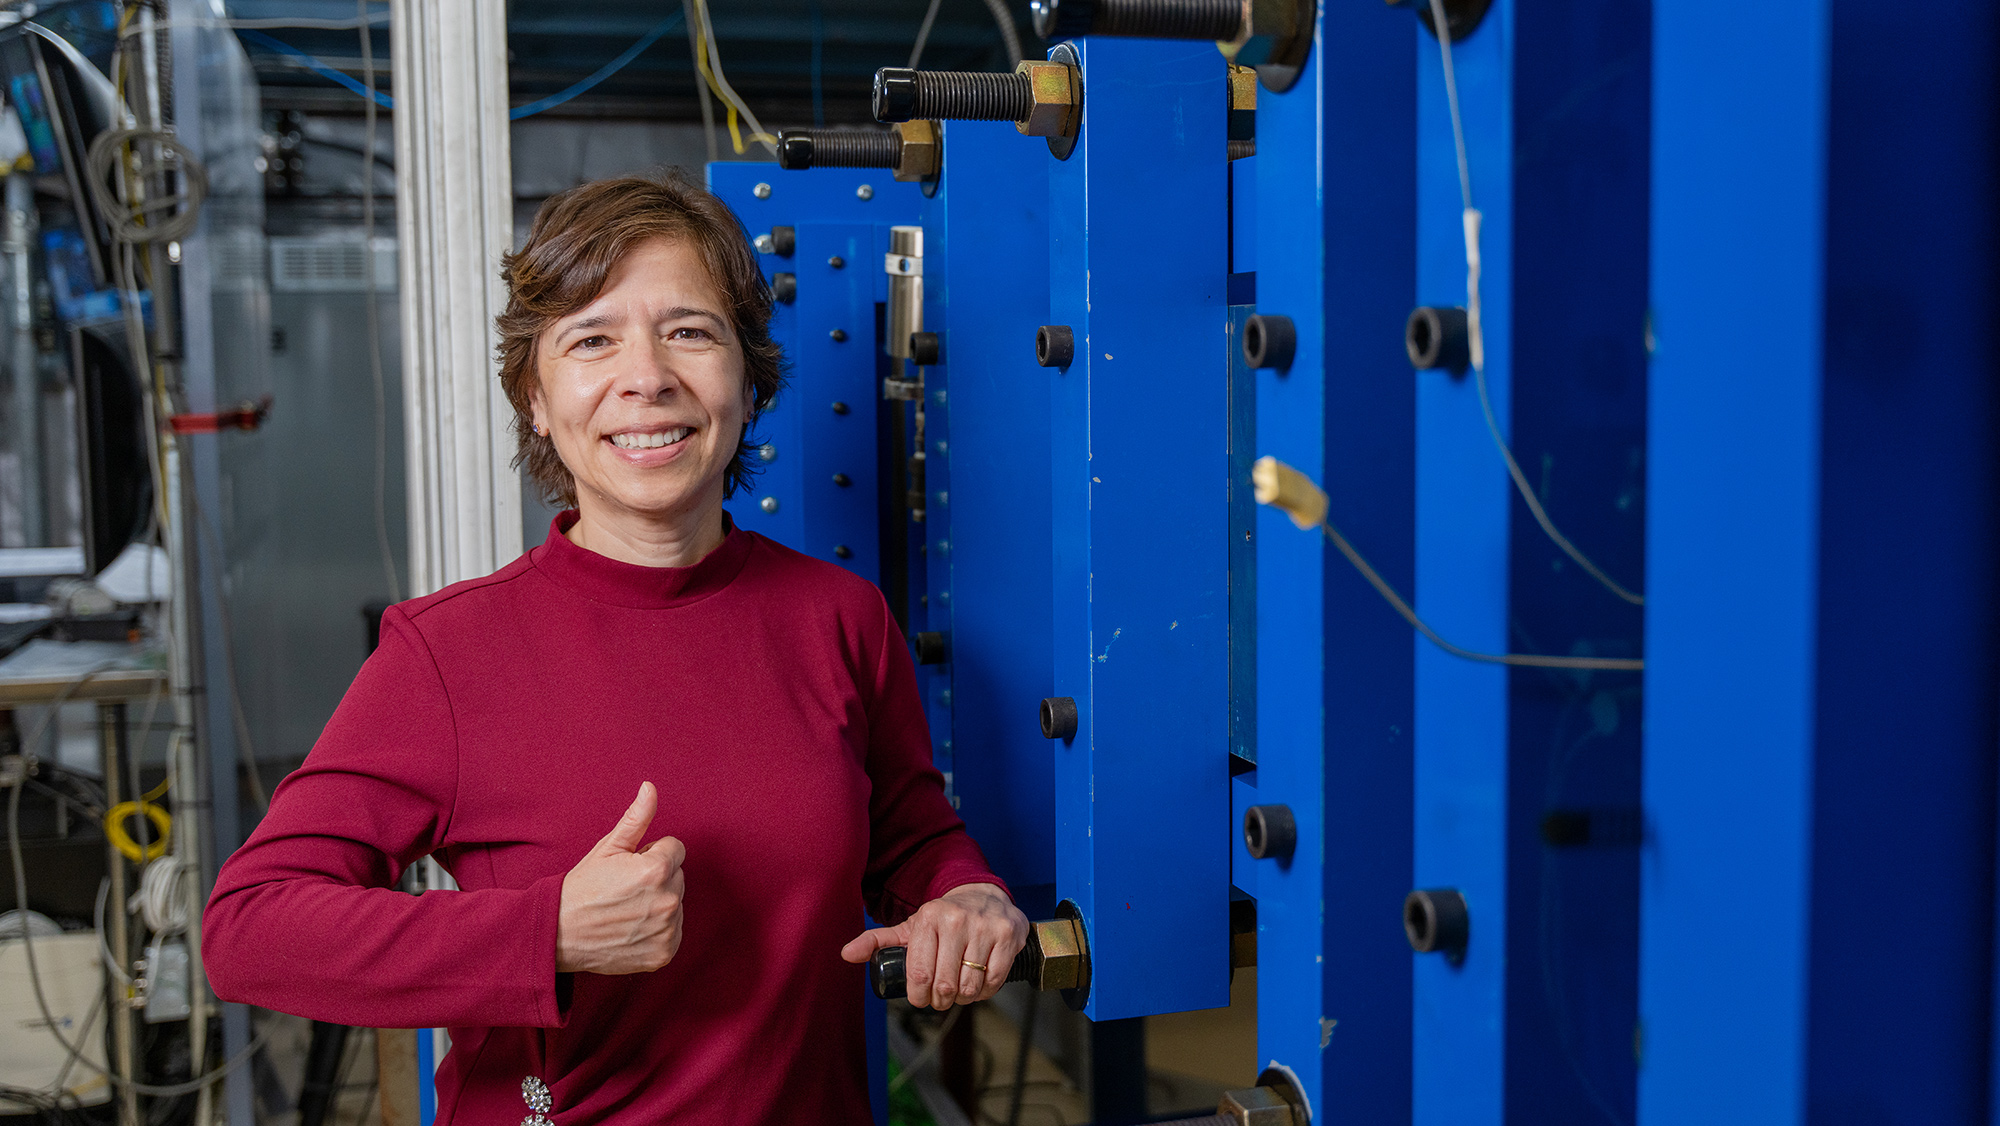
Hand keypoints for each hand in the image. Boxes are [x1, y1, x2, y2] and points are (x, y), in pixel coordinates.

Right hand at [556, 782, 685, 974]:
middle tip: (625, 889)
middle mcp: (667, 901)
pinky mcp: (664, 953)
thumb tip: (650, 788)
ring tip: (626, 909)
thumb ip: (636, 818)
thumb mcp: (607, 848)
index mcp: (656, 870)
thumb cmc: (582, 888)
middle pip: (677, 875)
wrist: (559, 933)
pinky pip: (673, 931)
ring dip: (659, 903)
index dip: (651, 854)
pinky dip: (658, 930)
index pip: (675, 849)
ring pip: (676, 902)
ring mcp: (667, 930)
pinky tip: (632, 928)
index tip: (628, 868)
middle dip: (657, 877)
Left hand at [840, 883, 1026, 1009]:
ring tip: (959, 992)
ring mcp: (985, 928)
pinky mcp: (1008, 936)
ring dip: (963, 999)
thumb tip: (846, 954)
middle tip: (940, 999)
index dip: (918, 996)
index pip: (919, 973)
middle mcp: (956, 920)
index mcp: (928, 918)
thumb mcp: (910, 926)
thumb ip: (879, 941)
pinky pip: (994, 980)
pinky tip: (978, 985)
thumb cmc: (943, 918)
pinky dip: (984, 992)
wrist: (984, 894)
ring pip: (970, 986)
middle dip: (940, 1000)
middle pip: (944, 984)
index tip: (920, 999)